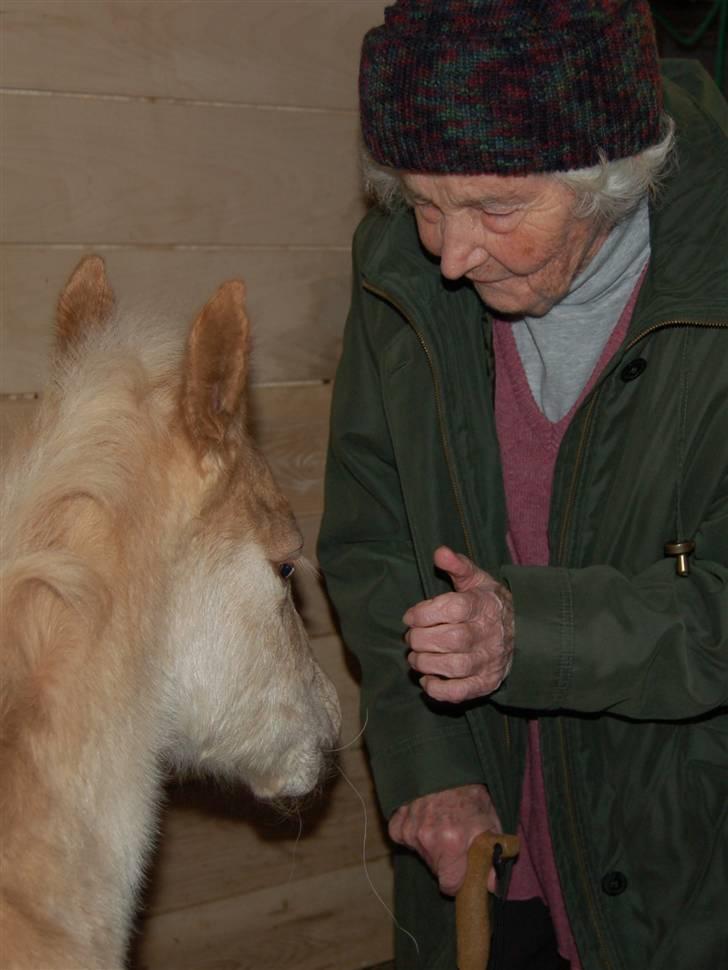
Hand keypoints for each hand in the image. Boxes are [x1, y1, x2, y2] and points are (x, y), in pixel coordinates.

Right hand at [388, 785, 502, 894]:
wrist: (443, 763)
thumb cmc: (469, 792)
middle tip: (454, 840)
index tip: (462, 873)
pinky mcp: (397, 823)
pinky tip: (423, 818)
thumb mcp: (489, 820)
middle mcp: (428, 839)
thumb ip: (492, 854)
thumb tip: (492, 884)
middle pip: (435, 869)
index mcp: (453, 843)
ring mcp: (410, 831)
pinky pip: (404, 839)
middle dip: (445, 861)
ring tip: (440, 822)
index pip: (449, 885)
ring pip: (421, 853)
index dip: (457, 881)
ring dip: (429, 845)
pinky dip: (412, 832)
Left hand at [403, 546, 513, 702]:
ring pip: (452, 667)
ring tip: (416, 656)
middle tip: (411, 637)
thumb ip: (458, 566)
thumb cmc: (489, 603)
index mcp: (483, 606)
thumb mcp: (477, 580)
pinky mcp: (486, 683)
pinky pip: (461, 692)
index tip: (410, 616)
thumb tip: (439, 552)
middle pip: (449, 640)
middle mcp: (487, 635)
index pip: (452, 609)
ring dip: (425, 663)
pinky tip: (428, 679)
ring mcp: (488, 661)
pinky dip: (439, 689)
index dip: (424, 613)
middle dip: (420, 639)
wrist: (524, 632)